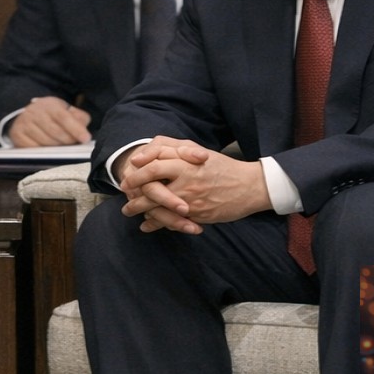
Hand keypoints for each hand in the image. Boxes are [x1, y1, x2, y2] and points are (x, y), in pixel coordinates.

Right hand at [5, 97, 91, 146]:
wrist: (27, 115)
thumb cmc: (51, 115)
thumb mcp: (66, 111)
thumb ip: (79, 118)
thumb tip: (84, 131)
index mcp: (49, 104)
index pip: (63, 117)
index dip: (75, 129)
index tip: (85, 139)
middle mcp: (34, 112)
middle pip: (56, 132)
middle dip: (68, 141)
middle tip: (73, 144)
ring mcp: (24, 124)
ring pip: (46, 143)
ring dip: (57, 148)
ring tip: (60, 146)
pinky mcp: (17, 136)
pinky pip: (34, 149)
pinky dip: (44, 152)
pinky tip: (48, 150)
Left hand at [119, 138, 270, 233]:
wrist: (249, 186)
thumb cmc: (221, 166)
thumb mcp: (197, 150)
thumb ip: (172, 149)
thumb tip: (144, 155)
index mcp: (186, 164)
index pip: (153, 167)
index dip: (137, 173)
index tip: (127, 177)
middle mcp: (187, 182)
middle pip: (152, 190)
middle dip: (134, 195)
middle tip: (124, 195)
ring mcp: (192, 201)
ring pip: (159, 207)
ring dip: (141, 210)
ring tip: (129, 211)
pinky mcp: (197, 215)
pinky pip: (172, 221)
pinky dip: (157, 224)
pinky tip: (147, 225)